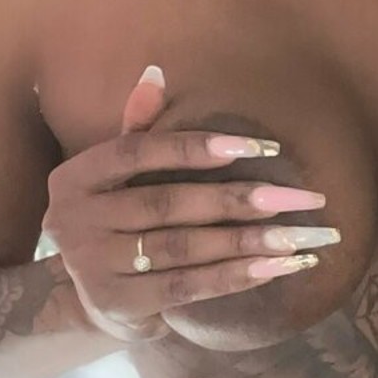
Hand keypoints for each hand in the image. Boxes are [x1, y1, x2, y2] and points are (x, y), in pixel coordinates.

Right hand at [41, 66, 330, 341]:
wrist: (92, 299)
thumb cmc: (118, 221)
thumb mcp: (117, 176)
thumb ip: (138, 128)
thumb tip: (156, 72)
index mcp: (75, 178)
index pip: (137, 152)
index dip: (196, 147)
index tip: (261, 147)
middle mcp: (73, 220)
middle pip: (169, 203)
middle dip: (241, 199)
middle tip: (302, 197)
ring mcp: (92, 268)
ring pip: (185, 248)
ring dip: (250, 241)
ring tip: (304, 235)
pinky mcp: (119, 305)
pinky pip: (189, 287)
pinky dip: (238, 275)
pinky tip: (280, 266)